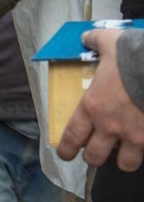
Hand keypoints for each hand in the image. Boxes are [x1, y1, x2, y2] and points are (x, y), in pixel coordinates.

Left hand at [57, 29, 143, 170]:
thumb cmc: (134, 54)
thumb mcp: (109, 42)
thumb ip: (94, 41)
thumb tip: (86, 38)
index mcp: (93, 107)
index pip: (72, 137)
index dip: (67, 150)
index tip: (65, 155)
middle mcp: (111, 126)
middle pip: (95, 157)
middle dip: (94, 157)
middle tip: (97, 151)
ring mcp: (136, 136)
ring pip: (125, 163)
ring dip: (124, 159)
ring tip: (126, 151)